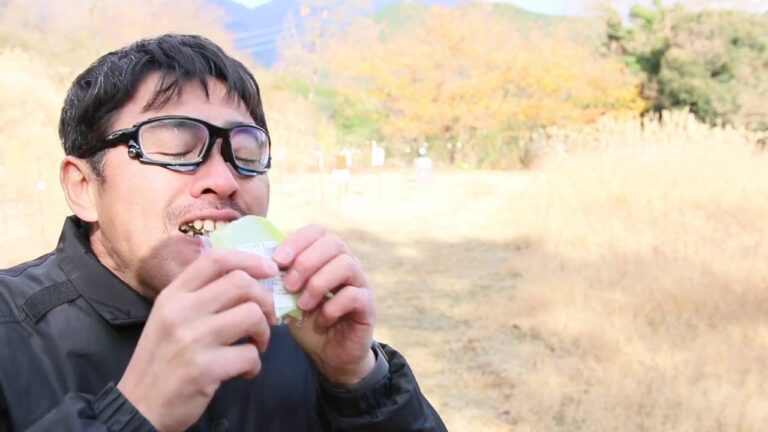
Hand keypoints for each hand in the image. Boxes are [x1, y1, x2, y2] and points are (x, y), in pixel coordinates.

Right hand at [117, 249, 277, 431]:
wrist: (139, 407)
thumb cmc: (160, 359)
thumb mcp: (168, 318)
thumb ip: (198, 296)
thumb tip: (244, 278)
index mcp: (172, 295)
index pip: (215, 259)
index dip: (249, 260)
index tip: (269, 270)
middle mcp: (181, 311)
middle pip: (241, 283)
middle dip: (265, 299)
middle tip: (266, 317)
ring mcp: (192, 339)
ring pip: (251, 315)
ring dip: (264, 331)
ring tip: (256, 344)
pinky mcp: (204, 368)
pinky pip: (249, 355)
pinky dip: (254, 364)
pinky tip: (243, 371)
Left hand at [273, 225, 376, 385]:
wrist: (329, 354)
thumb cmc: (307, 321)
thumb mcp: (288, 298)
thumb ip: (279, 279)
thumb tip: (259, 263)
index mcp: (326, 256)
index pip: (316, 231)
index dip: (296, 241)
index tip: (277, 260)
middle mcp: (346, 264)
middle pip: (333, 243)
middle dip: (306, 261)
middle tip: (288, 285)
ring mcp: (360, 283)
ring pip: (346, 264)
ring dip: (318, 283)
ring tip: (302, 304)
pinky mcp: (367, 305)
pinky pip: (353, 295)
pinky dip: (333, 306)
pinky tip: (321, 320)